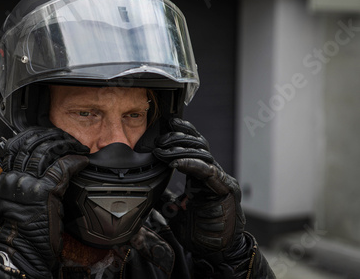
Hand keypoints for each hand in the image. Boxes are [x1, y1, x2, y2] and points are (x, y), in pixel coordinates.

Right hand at [0, 127, 88, 277]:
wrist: (23, 251)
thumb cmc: (24, 232)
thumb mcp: (18, 202)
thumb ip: (25, 183)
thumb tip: (40, 169)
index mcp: (5, 180)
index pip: (18, 149)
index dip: (34, 138)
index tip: (48, 136)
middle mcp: (14, 179)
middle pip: (31, 146)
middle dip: (51, 137)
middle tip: (65, 137)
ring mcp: (29, 184)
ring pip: (46, 152)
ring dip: (64, 145)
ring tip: (76, 145)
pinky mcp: (45, 191)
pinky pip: (62, 167)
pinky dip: (74, 161)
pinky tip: (82, 159)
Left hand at [153, 118, 244, 255]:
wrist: (218, 252)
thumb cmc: (200, 232)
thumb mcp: (175, 211)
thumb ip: (165, 197)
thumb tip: (150, 189)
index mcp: (202, 176)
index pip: (194, 146)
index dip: (183, 132)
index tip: (167, 123)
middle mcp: (213, 174)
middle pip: (199, 145)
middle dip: (178, 138)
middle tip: (160, 139)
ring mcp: (221, 180)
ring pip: (202, 154)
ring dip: (180, 150)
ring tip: (162, 150)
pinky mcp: (225, 190)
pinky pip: (206, 171)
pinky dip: (190, 164)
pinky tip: (175, 163)